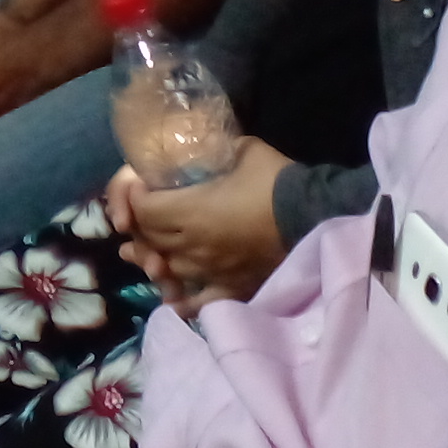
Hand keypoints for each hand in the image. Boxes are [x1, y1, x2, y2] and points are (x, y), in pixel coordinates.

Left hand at [109, 142, 294, 313]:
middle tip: (141, 218)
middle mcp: (193, 246)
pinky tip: (174, 299)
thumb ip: (212, 148)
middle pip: (150, 240)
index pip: (143, 210)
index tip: (140, 187)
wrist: (315, 216)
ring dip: (153, 260)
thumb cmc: (276, 181)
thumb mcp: (242, 150)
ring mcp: (211, 271)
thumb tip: (199, 144)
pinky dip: (183, 301)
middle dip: (140, 227)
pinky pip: (199, 303)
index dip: (132, 197)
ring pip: (168, 270)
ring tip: (145, 256)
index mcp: (191, 212)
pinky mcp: (231, 288)